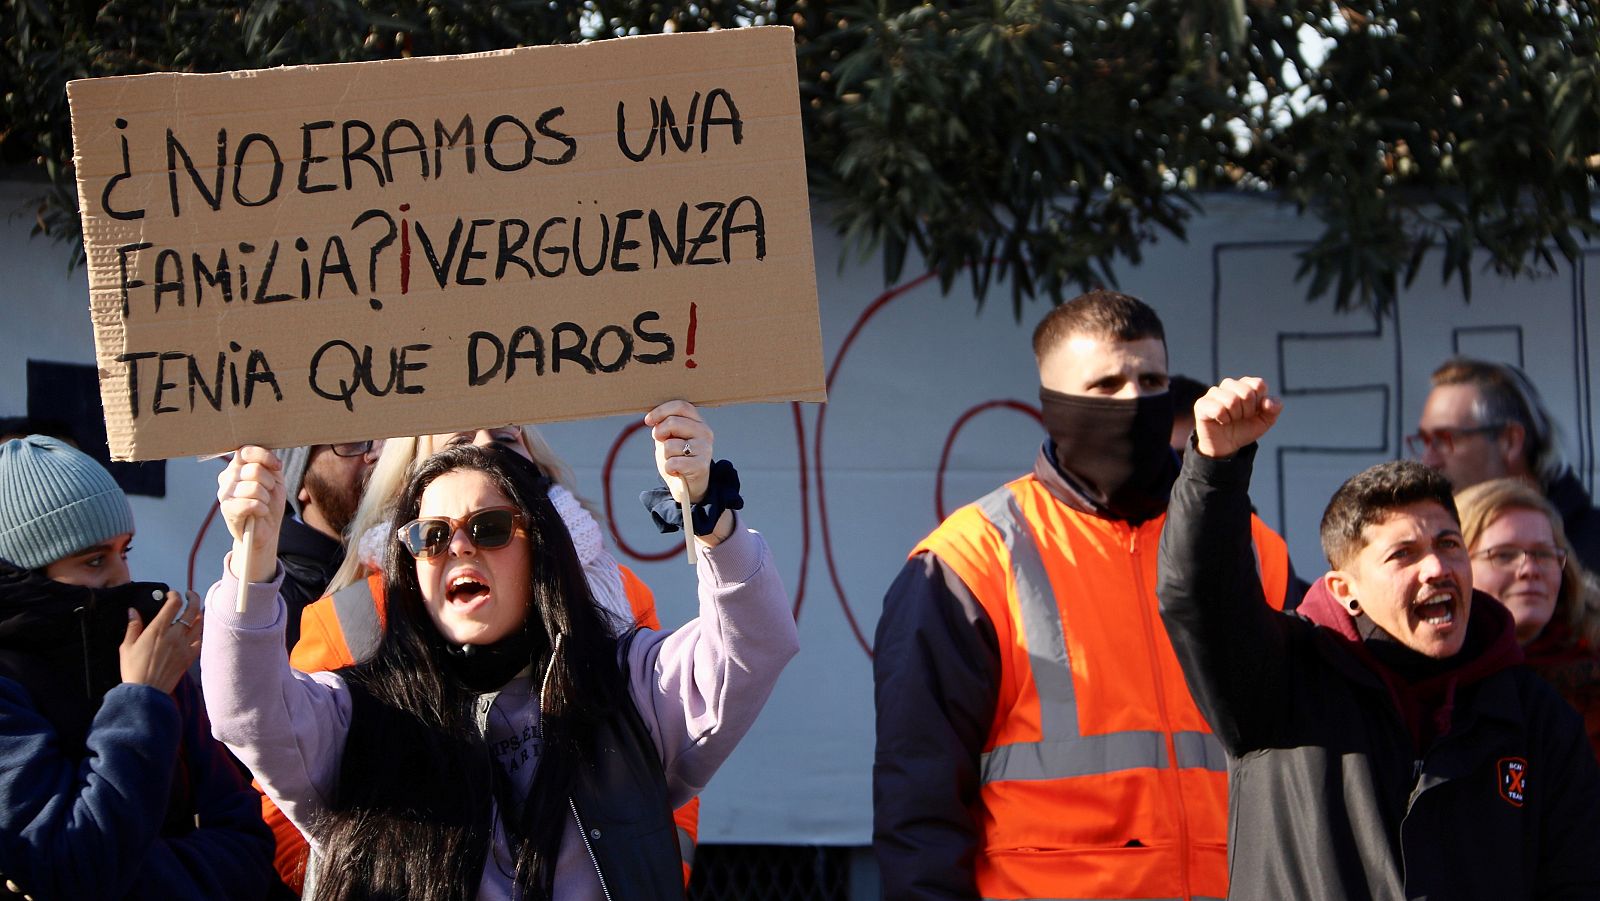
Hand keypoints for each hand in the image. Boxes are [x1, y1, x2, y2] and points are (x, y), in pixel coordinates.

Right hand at [119, 591, 202, 693]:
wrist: (146, 692)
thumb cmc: (133, 670)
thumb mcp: (126, 646)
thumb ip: (132, 626)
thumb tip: (133, 611)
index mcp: (158, 630)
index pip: (174, 603)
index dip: (175, 594)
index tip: (171, 594)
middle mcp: (174, 635)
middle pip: (192, 610)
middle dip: (193, 598)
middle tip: (189, 595)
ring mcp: (184, 646)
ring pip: (199, 624)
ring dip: (197, 614)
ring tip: (192, 611)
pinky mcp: (189, 657)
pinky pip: (200, 641)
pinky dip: (199, 633)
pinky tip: (194, 632)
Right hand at [217, 445, 284, 580]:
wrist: (265, 530)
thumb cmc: (269, 502)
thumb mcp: (274, 479)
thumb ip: (270, 464)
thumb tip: (271, 455)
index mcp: (237, 466)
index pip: (246, 451)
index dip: (265, 456)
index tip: (277, 467)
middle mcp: (227, 477)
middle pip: (254, 469)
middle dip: (269, 482)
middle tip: (268, 492)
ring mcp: (224, 493)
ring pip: (254, 487)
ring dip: (266, 497)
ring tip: (263, 503)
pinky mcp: (227, 509)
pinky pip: (251, 503)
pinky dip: (262, 508)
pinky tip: (260, 512)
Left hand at [646, 400, 713, 502]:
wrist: (689, 486)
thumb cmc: (678, 459)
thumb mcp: (669, 438)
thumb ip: (664, 427)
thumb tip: (653, 420)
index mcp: (698, 422)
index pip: (681, 406)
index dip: (661, 411)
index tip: (648, 421)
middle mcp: (705, 432)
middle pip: (673, 422)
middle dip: (659, 433)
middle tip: (661, 442)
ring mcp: (705, 449)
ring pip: (670, 444)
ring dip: (665, 455)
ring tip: (673, 460)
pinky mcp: (701, 466)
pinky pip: (673, 462)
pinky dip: (668, 468)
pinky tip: (675, 470)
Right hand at [1193, 377, 1282, 458]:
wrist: (1228, 445)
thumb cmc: (1245, 428)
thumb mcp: (1265, 420)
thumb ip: (1273, 408)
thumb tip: (1266, 402)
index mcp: (1245, 384)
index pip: (1258, 384)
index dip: (1259, 403)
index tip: (1254, 411)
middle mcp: (1229, 385)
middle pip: (1246, 392)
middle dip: (1247, 411)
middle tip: (1241, 417)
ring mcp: (1214, 393)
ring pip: (1231, 400)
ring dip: (1235, 416)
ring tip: (1231, 420)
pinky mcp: (1202, 404)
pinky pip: (1218, 409)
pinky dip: (1223, 420)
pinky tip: (1220, 421)